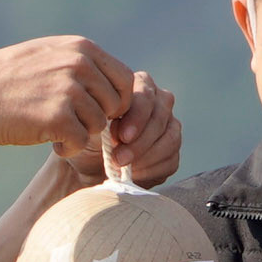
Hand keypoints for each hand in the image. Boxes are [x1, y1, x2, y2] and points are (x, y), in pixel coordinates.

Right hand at [0, 36, 135, 152]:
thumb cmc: (5, 80)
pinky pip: (81, 142)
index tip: (100, 114)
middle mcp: (79, 65)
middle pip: (116, 104)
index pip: (124, 78)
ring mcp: (69, 90)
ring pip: (99, 125)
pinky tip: (52, 144)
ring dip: (81, 134)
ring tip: (56, 132)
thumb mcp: (45, 56)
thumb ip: (78, 63)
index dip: (117, 102)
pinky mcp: (58, 118)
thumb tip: (111, 81)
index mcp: (80, 48)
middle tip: (74, 126)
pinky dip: (69, 149)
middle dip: (99, 120)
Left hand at [57, 69, 180, 185]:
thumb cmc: (89, 139)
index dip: (136, 117)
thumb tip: (115, 124)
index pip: (146, 95)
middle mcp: (159, 101)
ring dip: (146, 157)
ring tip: (125, 169)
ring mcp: (170, 125)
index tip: (120, 137)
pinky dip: (152, 170)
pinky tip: (134, 175)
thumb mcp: (90, 126)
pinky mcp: (172, 151)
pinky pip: (171, 159)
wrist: (91, 166)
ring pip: (170, 138)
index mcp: (139, 86)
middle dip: (140, 141)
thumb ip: (102, 118)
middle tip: (120, 158)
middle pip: (160, 116)